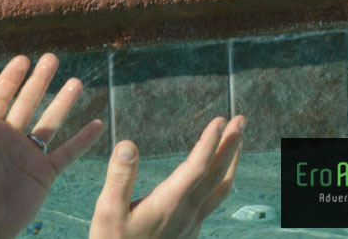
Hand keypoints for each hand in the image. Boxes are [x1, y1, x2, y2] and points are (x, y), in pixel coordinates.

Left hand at [0, 54, 103, 238]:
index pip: (2, 95)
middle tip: (52, 58)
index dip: (12, 77)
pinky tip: (97, 125)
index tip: (23, 59)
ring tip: (77, 81)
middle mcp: (10, 138)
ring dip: (63, 103)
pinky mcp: (44, 174)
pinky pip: (67, 153)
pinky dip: (82, 139)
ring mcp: (28, 155)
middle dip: (40, 81)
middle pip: (28, 102)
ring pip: (50, 122)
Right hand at [89, 116, 243, 238]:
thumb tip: (129, 144)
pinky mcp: (190, 231)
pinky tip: (216, 175)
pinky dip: (221, 180)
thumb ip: (120, 177)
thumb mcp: (107, 210)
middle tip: (240, 120)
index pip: (197, 167)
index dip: (210, 142)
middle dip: (230, 145)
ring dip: (231, 162)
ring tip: (237, 142)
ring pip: (221, 189)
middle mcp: (187, 212)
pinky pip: (214, 201)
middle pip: (217, 174)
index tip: (219, 119)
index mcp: (169, 203)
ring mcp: (192, 223)